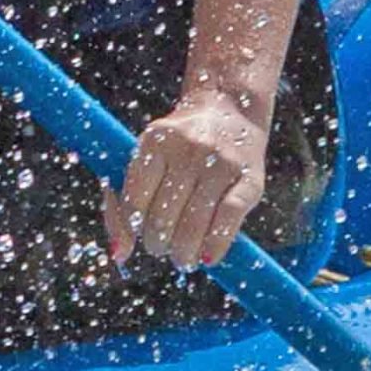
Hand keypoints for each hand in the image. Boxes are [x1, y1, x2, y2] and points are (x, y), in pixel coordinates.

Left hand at [102, 87, 270, 270]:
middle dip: (157, 242)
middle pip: (163, 214)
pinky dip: (215, 245)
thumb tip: (119, 254)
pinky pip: (229, 219)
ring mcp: (221, 163)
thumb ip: (122, 202)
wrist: (228, 110)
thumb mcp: (145, 159)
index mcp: (154, 141)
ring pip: (195, 222)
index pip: (135, 198)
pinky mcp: (250, 178)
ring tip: (181, 259)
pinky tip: (206, 259)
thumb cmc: (175, 147)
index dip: (133, 225)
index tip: (139, 234)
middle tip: (160, 248)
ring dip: (183, 252)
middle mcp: (188, 149)